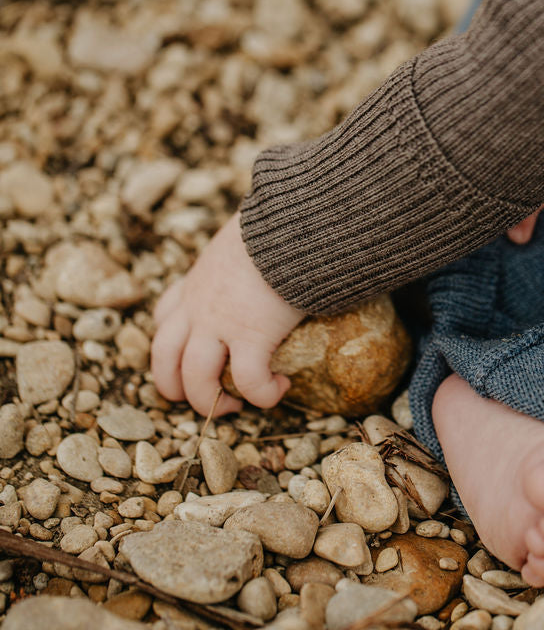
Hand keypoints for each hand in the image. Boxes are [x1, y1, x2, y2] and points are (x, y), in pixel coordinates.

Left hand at [151, 212, 303, 415]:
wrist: (291, 222)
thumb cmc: (277, 224)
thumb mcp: (246, 237)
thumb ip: (247, 253)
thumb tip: (275, 251)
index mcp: (197, 282)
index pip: (166, 318)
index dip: (173, 347)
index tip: (194, 357)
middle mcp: (198, 306)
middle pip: (165, 357)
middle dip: (177, 387)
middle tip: (206, 400)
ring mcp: (219, 323)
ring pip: (196, 378)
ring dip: (212, 402)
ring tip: (237, 407)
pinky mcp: (252, 335)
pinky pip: (250, 381)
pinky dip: (263, 394)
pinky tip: (281, 388)